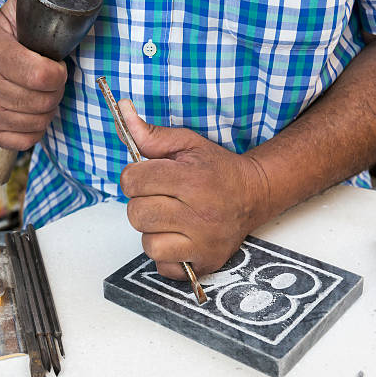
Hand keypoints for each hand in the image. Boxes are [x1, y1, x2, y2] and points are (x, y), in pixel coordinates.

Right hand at [0, 0, 66, 149]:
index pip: (43, 76)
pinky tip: (30, 111)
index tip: (56, 65)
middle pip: (45, 101)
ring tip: (39, 93)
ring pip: (39, 122)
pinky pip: (29, 139)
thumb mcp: (11, 13)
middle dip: (55, 91)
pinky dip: (36, 128)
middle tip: (49, 79)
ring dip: (47, 109)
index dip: (58, 73)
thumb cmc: (1, 40)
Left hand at [118, 100, 269, 279]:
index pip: (133, 181)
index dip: (134, 178)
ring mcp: (204, 241)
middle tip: (161, 199)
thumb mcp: (187, 144)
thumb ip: (150, 134)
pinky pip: (164, 265)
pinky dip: (166, 254)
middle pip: (137, 214)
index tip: (147, 178)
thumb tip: (122, 110)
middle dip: (142, 204)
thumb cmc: (218, 170)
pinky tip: (179, 238)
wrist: (253, 195)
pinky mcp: (205, 262)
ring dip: (153, 231)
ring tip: (170, 220)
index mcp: (193, 179)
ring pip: (148, 243)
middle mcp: (200, 212)